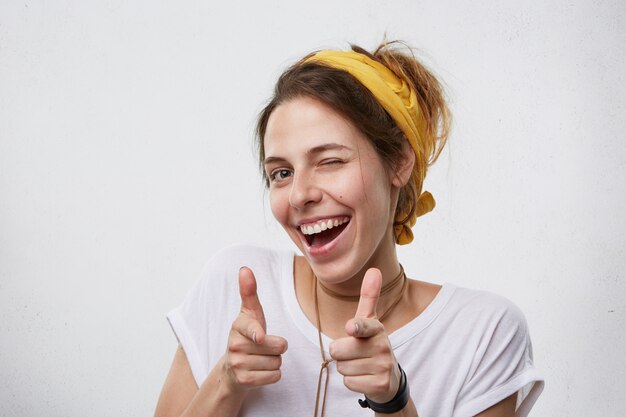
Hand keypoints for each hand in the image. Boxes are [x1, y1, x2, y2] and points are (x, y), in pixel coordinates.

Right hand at [224, 267, 287, 391]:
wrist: (232, 369)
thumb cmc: (247, 336)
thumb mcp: (249, 314)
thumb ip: (249, 292)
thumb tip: (244, 268)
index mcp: (238, 326)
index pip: (252, 328)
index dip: (258, 334)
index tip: (259, 336)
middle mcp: (235, 345)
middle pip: (278, 347)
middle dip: (277, 348)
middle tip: (263, 347)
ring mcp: (238, 364)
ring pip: (278, 362)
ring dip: (274, 362)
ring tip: (260, 359)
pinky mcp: (244, 381)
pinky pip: (275, 376)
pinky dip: (273, 375)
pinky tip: (260, 371)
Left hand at [329, 268, 400, 402]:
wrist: (389, 377)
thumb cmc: (372, 344)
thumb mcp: (370, 321)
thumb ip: (369, 297)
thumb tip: (374, 269)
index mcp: (377, 329)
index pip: (364, 326)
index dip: (356, 327)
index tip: (351, 328)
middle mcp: (383, 346)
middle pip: (338, 351)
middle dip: (340, 354)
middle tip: (354, 353)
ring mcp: (383, 366)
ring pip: (342, 368)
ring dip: (346, 368)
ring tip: (360, 364)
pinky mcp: (379, 385)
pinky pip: (348, 383)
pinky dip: (352, 382)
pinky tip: (363, 377)